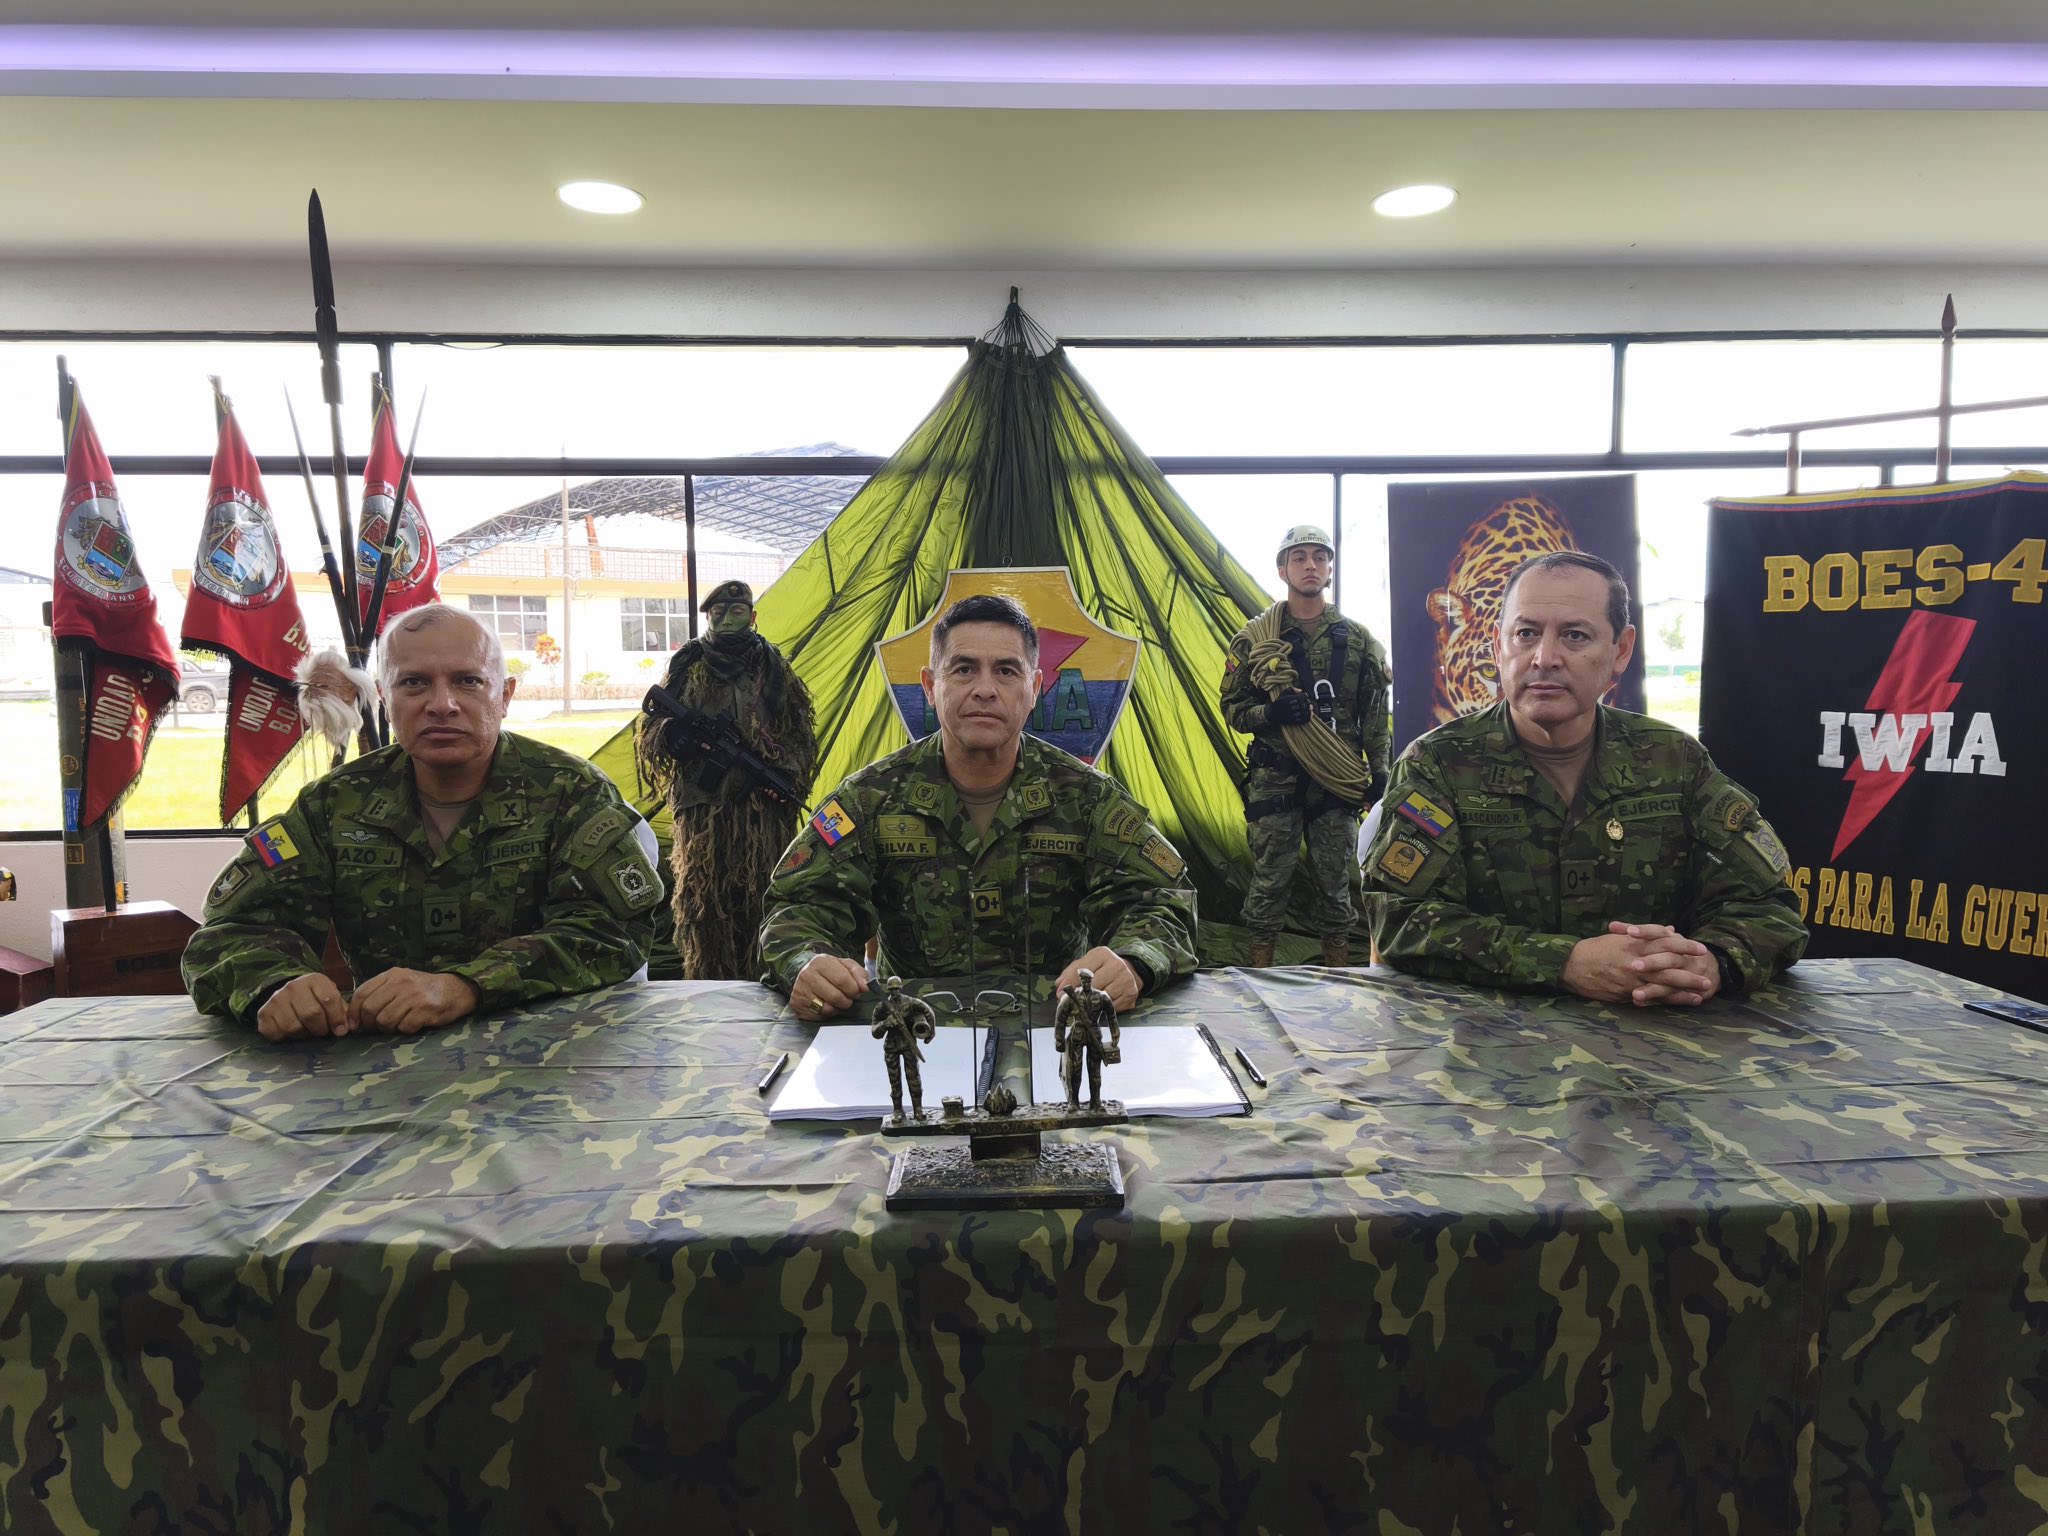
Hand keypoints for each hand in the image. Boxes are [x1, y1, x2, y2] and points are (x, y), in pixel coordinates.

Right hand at [256, 973, 345, 1041]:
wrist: (287, 997)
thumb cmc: (315, 1000)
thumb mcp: (331, 999)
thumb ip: (342, 1011)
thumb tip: (349, 1028)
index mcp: (314, 980)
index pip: (330, 999)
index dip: (338, 1018)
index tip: (341, 1031)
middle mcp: (293, 986)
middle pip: (312, 1014)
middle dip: (321, 1028)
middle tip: (322, 1031)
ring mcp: (276, 999)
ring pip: (294, 1026)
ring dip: (303, 1034)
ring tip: (306, 1030)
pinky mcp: (264, 1013)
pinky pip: (276, 1033)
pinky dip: (285, 1038)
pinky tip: (290, 1032)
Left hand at [348, 969, 480, 1034]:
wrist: (456, 990)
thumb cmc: (423, 990)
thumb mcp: (400, 983)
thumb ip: (379, 994)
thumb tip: (355, 1018)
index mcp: (392, 975)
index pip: (362, 994)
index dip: (354, 1013)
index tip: (355, 1025)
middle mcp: (401, 982)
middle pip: (371, 1009)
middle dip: (371, 1024)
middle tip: (379, 1027)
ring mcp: (414, 995)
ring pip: (386, 1020)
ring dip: (390, 1028)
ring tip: (399, 1024)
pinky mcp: (426, 1009)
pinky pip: (405, 1027)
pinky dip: (406, 1029)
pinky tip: (414, 1023)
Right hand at [792, 955, 869, 1019]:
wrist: (805, 974)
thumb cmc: (830, 970)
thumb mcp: (845, 965)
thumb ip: (858, 973)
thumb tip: (865, 987)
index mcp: (821, 962)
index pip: (843, 980)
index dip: (854, 989)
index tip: (857, 991)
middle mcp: (807, 975)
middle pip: (835, 996)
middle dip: (847, 1001)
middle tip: (848, 998)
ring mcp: (800, 991)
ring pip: (827, 1008)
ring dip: (838, 1008)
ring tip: (838, 1001)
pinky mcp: (797, 1004)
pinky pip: (819, 1015)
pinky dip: (828, 1013)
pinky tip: (827, 1005)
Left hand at [1055, 947, 1140, 1011]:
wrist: (1129, 971)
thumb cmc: (1102, 968)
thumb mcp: (1087, 964)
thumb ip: (1071, 973)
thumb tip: (1059, 986)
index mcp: (1102, 954)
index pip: (1082, 969)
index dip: (1070, 983)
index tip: (1060, 994)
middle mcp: (1116, 965)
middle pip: (1093, 985)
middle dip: (1080, 996)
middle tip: (1071, 1003)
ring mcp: (1126, 980)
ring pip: (1102, 998)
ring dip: (1091, 1005)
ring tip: (1085, 1006)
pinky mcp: (1131, 994)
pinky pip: (1112, 1007)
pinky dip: (1103, 1009)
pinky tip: (1099, 1007)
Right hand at [1265, 691, 1312, 726]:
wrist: (1273, 713)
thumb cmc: (1279, 701)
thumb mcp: (1283, 692)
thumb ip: (1292, 689)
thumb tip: (1301, 690)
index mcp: (1290, 699)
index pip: (1303, 696)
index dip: (1305, 695)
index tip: (1303, 696)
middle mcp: (1292, 706)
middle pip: (1305, 704)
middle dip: (1307, 703)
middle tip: (1306, 702)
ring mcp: (1293, 714)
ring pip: (1305, 712)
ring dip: (1309, 710)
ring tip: (1309, 708)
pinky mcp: (1293, 720)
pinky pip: (1303, 719)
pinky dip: (1308, 717)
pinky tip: (1310, 714)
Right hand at [1561, 925, 1719, 1007]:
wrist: (1572, 965)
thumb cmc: (1595, 949)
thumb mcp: (1621, 937)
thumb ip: (1646, 934)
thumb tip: (1669, 929)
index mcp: (1635, 944)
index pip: (1666, 943)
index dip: (1685, 946)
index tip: (1701, 949)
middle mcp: (1636, 961)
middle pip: (1669, 966)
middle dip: (1690, 972)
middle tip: (1708, 976)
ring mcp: (1632, 979)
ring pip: (1664, 984)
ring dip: (1685, 989)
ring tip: (1703, 993)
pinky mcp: (1626, 992)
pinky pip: (1651, 997)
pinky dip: (1668, 1000)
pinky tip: (1682, 1003)